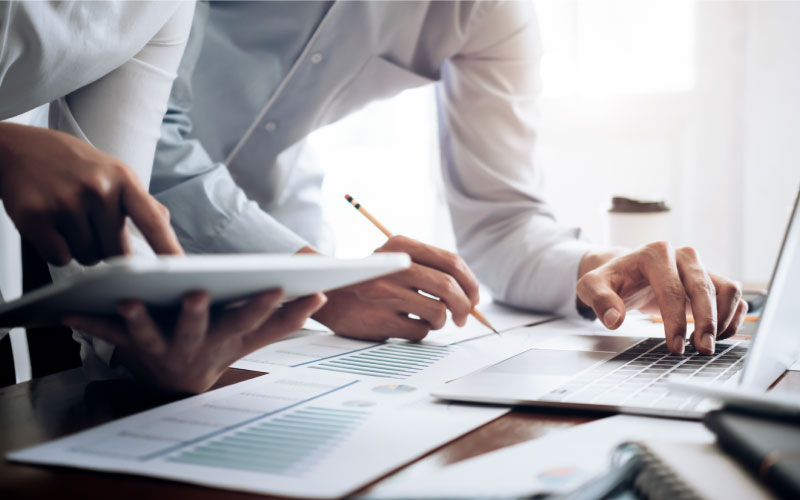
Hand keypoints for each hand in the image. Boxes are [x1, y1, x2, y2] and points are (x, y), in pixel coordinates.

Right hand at [0, 122, 182, 265]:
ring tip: (70, 220)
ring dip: (82, 249)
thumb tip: (164, 223)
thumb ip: (140, 199)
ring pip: (89, 258)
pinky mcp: (36, 217)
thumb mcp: (114, 171)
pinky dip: (57, 250)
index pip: (153, 221)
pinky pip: (60, 258)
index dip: (168, 248)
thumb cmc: (72, 164)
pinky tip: (51, 226)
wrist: (18, 148)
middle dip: (109, 249)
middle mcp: (98, 189)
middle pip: (119, 253)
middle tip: (92, 225)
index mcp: (123, 178)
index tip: (181, 269)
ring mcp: (66, 202)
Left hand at [62, 290, 326, 393]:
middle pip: (196, 329)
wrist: (176, 381)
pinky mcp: (128, 344)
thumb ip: (284, 319)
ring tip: (128, 300)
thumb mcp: (251, 337)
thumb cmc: (217, 347)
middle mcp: (193, 346)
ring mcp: (159, 347)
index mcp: (225, 339)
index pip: (249, 321)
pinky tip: (65, 311)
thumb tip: (321, 296)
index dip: (264, 306)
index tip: (278, 287)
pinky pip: (105, 332)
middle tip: (196, 294)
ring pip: (148, 334)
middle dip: (196, 313)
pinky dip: (86, 321)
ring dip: (137, 319)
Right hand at [303, 235, 479, 340]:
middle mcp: (394, 266)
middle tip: (464, 317)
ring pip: (438, 313)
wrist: (330, 295)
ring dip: (441, 321)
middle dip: (465, 307)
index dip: (471, 283)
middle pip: (449, 288)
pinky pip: (420, 331)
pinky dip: (421, 331)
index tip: (474, 297)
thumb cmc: (374, 280)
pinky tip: (406, 324)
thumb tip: (472, 294)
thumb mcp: (396, 258)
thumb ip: (431, 268)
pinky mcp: (380, 320)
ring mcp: (385, 294)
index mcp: (402, 245)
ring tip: (427, 319)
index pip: (452, 262)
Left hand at [576, 242, 747, 355]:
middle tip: (701, 350)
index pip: (671, 289)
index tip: (675, 346)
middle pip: (703, 288)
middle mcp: (682, 256)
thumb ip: (599, 300)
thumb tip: (614, 319)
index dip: (676, 320)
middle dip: (706, 322)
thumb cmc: (612, 280)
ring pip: (726, 289)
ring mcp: (699, 266)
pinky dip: (732, 315)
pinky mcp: (711, 278)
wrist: (626, 271)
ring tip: (708, 344)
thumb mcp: (592, 287)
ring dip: (723, 319)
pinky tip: (718, 335)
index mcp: (654, 254)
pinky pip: (733, 294)